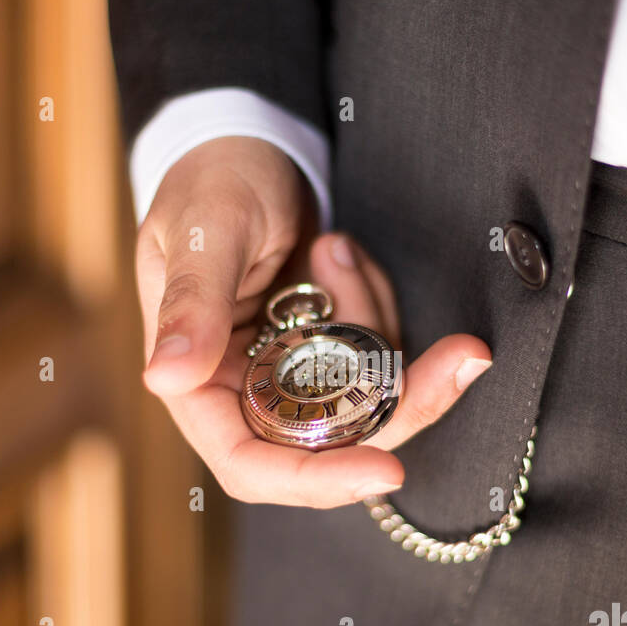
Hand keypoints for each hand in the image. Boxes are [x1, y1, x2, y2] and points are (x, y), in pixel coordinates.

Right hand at [136, 136, 491, 507]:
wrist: (248, 145)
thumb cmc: (209, 180)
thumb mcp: (202, 231)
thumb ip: (192, 304)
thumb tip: (165, 378)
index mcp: (197, 384)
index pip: (252, 464)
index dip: (316, 480)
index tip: (385, 471)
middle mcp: (247, 392)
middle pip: (334, 444)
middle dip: (398, 404)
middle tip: (461, 356)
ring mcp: (296, 373)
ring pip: (369, 398)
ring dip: (374, 324)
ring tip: (332, 248)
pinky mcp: (333, 349)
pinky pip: (381, 354)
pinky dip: (376, 304)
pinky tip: (338, 254)